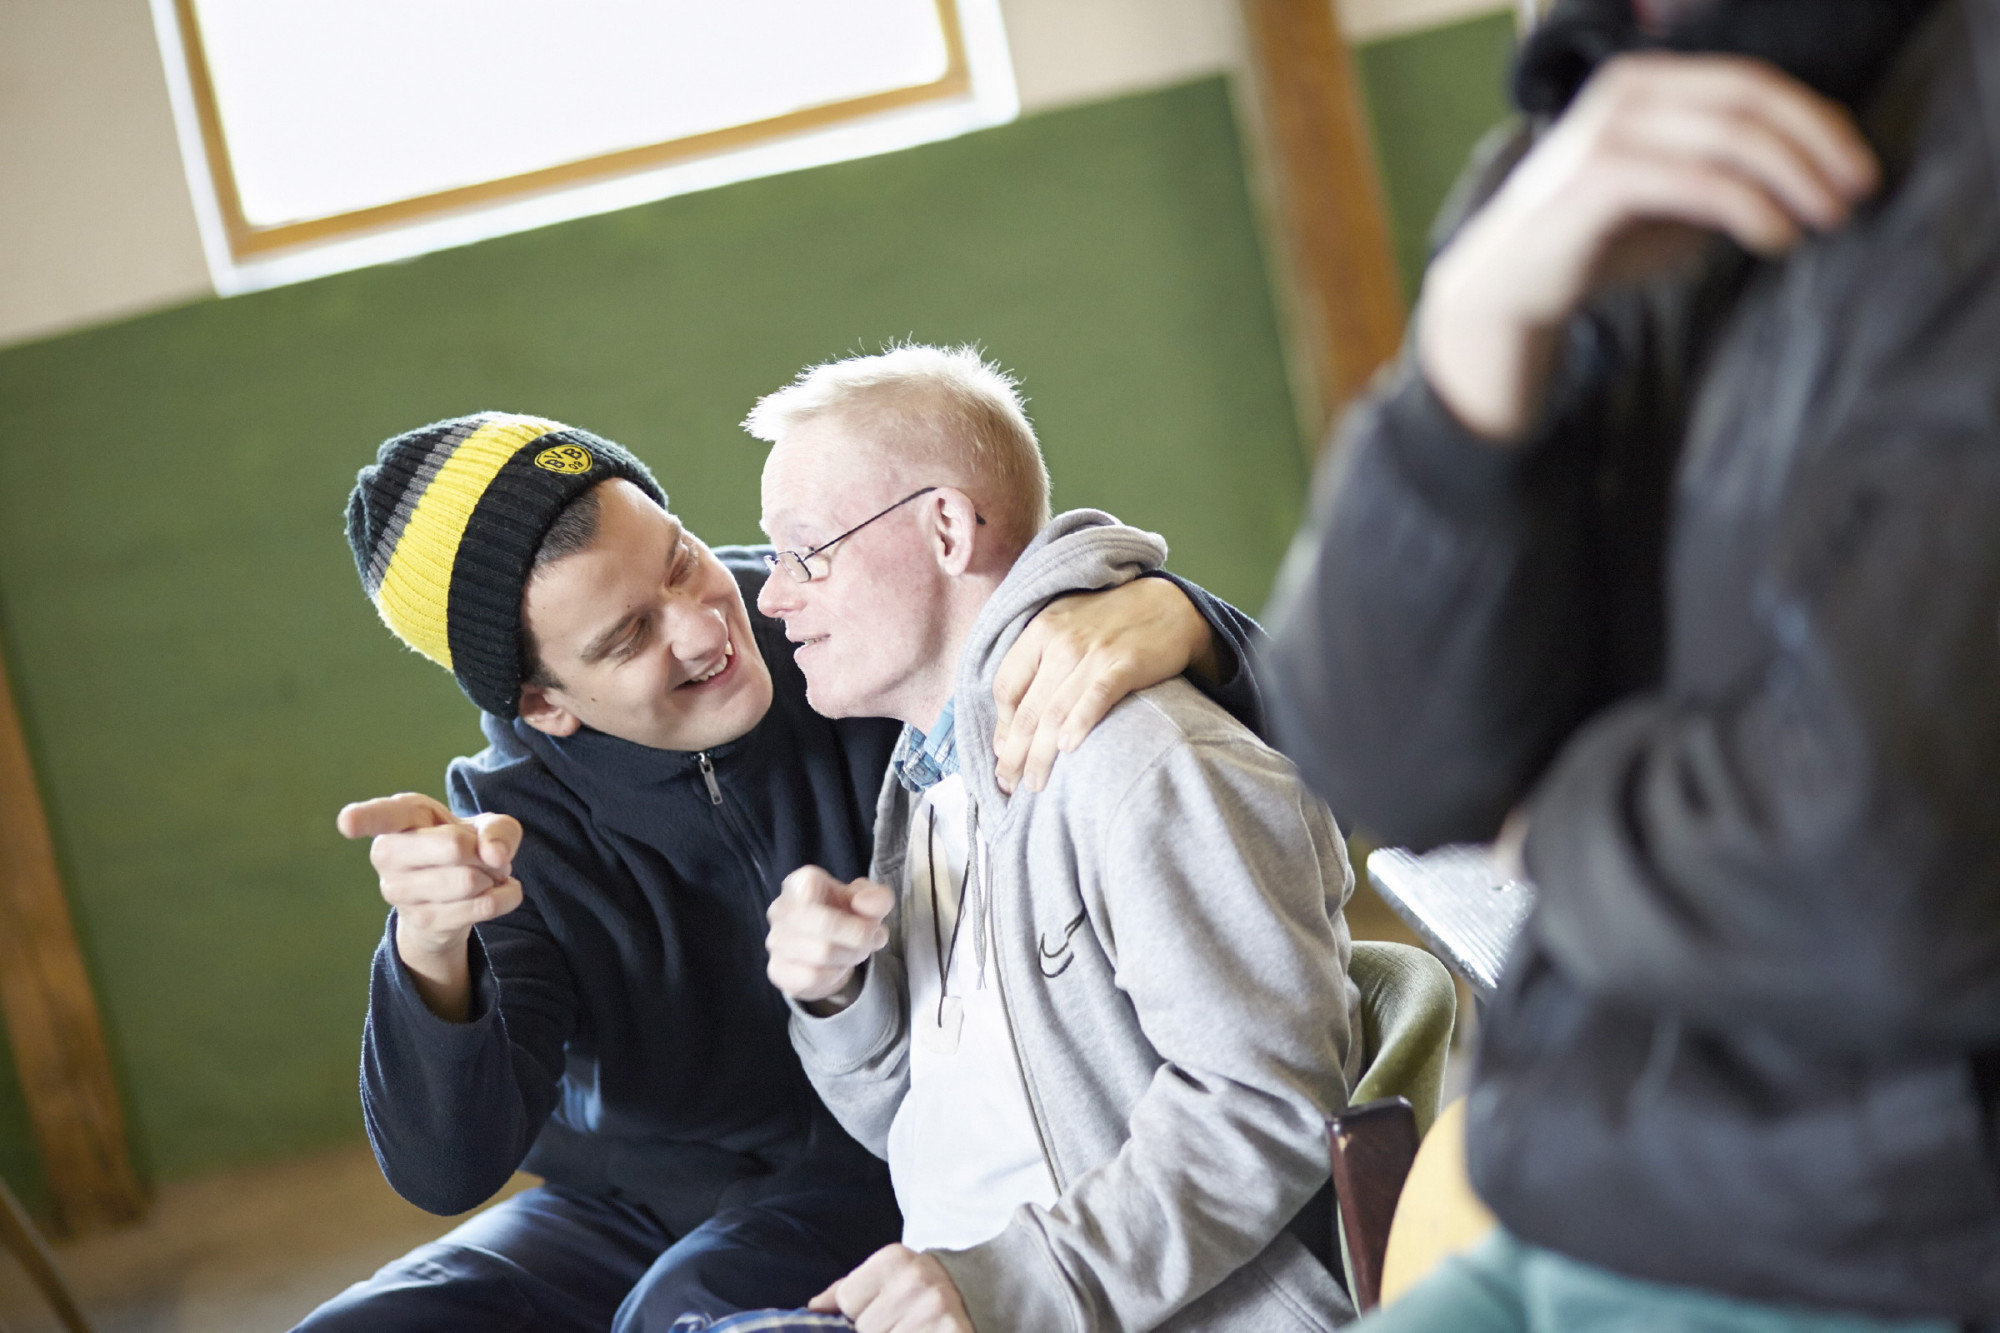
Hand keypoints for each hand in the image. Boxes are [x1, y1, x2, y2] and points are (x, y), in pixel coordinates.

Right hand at [337, 793, 523, 1021]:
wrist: (450, 898)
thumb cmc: (462, 846)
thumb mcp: (486, 826)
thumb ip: (498, 830)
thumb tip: (495, 855)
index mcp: (400, 816)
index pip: (379, 815)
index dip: (363, 818)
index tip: (348, 823)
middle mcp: (388, 853)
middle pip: (454, 846)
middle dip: (486, 850)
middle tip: (482, 854)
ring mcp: (398, 891)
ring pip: (470, 880)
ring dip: (494, 877)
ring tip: (484, 874)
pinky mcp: (420, 920)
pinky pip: (482, 906)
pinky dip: (504, 897)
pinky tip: (497, 892)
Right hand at [766, 865, 894, 1010]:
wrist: (831, 949)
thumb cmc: (847, 915)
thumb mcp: (869, 903)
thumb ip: (877, 899)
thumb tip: (865, 903)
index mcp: (802, 883)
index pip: (804, 881)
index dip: (811, 887)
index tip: (821, 893)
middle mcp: (782, 909)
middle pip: (823, 923)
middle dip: (858, 935)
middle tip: (870, 937)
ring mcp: (776, 940)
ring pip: (823, 953)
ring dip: (851, 956)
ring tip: (857, 952)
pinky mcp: (777, 970)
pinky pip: (813, 976)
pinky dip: (835, 975)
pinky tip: (837, 968)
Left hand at [810, 1245, 972, 1332]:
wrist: (974, 1289)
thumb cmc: (915, 1288)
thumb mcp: (883, 1277)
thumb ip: (845, 1291)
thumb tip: (812, 1309)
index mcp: (894, 1259)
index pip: (846, 1301)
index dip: (858, 1313)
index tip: (881, 1307)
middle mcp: (916, 1280)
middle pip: (865, 1328)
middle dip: (877, 1330)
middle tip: (899, 1321)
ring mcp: (936, 1309)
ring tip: (912, 1328)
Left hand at [993, 576, 1215, 793]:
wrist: (1167, 605)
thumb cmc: (1109, 622)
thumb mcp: (1064, 626)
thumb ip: (1037, 663)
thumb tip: (1011, 720)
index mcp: (1040, 631)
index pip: (1006, 686)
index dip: (1001, 725)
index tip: (1002, 752)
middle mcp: (1062, 642)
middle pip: (1027, 708)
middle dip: (1014, 753)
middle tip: (1008, 783)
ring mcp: (1094, 654)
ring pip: (1055, 712)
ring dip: (1041, 754)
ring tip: (1034, 783)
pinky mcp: (1125, 665)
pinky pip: (1096, 698)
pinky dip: (1079, 723)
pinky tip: (1068, 748)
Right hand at [1418, 51, 1878, 440]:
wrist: (1511, 285)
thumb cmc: (1599, 240)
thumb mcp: (1676, 194)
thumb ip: (1730, 170)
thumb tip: (1819, 165)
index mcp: (1648, 81)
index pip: (1753, 84)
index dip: (1816, 122)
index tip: (1857, 170)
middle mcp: (1628, 90)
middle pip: (1751, 99)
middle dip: (1815, 146)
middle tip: (1854, 195)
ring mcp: (1610, 128)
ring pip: (1732, 136)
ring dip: (1793, 179)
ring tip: (1822, 220)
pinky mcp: (1599, 175)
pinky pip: (1699, 181)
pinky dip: (1751, 209)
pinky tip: (1776, 238)